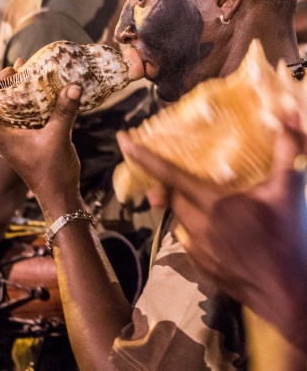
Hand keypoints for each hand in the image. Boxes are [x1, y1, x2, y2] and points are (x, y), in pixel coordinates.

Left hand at [0, 65, 82, 214]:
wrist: (59, 196)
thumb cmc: (52, 173)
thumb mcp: (59, 138)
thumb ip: (65, 112)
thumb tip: (73, 86)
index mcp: (0, 137)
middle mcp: (2, 134)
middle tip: (10, 69)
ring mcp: (13, 135)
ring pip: (2, 106)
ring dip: (7, 87)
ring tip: (19, 68)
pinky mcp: (25, 136)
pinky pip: (18, 111)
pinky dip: (23, 96)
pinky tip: (35, 83)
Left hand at [117, 114, 306, 345]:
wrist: (286, 293)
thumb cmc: (284, 240)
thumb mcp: (286, 193)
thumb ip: (284, 153)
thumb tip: (288, 117)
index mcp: (211, 201)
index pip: (168, 173)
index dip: (143, 156)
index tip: (122, 141)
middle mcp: (196, 222)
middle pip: (174, 195)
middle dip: (174, 185)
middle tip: (188, 178)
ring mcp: (196, 246)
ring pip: (180, 218)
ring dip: (189, 208)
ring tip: (210, 205)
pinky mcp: (200, 264)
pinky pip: (189, 240)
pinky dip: (197, 230)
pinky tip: (218, 231)